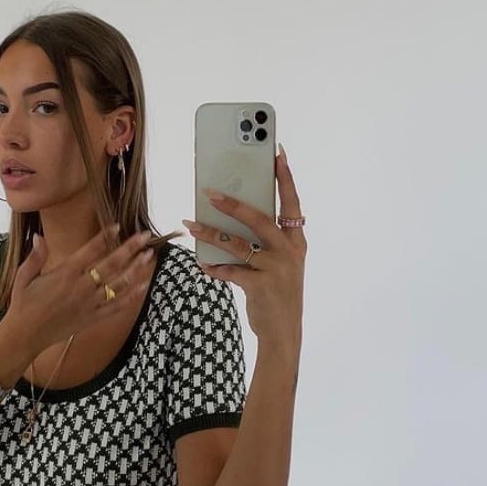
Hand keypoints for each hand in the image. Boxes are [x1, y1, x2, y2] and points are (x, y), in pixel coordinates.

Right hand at [4, 225, 156, 354]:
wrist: (25, 335)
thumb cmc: (23, 304)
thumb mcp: (23, 277)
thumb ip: (35, 256)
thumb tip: (39, 237)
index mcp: (64, 273)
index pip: (90, 250)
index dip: (105, 236)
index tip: (118, 226)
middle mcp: (81, 286)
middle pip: (111, 264)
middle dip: (130, 248)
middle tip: (144, 236)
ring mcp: (89, 303)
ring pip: (118, 284)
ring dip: (135, 268)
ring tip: (148, 255)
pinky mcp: (92, 318)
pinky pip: (116, 307)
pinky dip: (132, 297)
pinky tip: (143, 286)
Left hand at [182, 143, 306, 347]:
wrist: (283, 332)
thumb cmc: (278, 292)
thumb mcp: (281, 264)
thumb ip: (265, 242)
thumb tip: (233, 216)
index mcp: (295, 241)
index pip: (291, 203)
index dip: (285, 178)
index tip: (277, 153)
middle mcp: (289, 252)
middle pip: (259, 219)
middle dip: (233, 204)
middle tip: (210, 191)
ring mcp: (276, 269)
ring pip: (238, 243)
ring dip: (211, 233)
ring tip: (191, 224)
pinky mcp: (260, 286)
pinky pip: (230, 270)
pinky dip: (214, 267)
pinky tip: (203, 264)